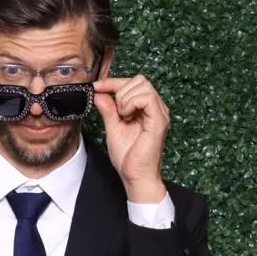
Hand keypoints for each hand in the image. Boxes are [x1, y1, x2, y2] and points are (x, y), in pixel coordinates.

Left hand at [92, 75, 169, 202]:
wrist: (135, 176)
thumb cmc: (128, 158)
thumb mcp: (112, 128)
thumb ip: (108, 109)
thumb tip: (99, 93)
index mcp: (145, 109)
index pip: (132, 83)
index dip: (113, 82)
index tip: (97, 87)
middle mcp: (155, 108)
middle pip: (139, 80)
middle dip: (120, 90)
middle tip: (116, 112)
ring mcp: (159, 113)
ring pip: (143, 85)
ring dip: (126, 98)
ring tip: (123, 117)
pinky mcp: (160, 120)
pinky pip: (147, 97)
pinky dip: (132, 102)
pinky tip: (127, 116)